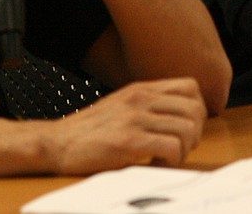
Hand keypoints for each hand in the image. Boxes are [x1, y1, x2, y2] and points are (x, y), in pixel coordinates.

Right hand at [35, 78, 206, 174]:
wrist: (56, 143)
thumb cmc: (88, 130)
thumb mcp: (121, 105)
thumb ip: (147, 105)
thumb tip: (177, 116)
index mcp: (141, 89)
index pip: (190, 87)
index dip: (195, 110)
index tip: (182, 128)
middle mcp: (141, 99)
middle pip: (195, 109)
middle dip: (194, 134)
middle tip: (177, 148)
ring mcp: (135, 118)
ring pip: (188, 129)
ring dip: (183, 150)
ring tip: (165, 158)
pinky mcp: (129, 141)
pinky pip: (172, 147)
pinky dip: (171, 161)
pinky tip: (155, 164)